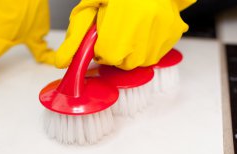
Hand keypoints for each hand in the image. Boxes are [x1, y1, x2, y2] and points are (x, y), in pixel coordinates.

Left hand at [55, 0, 195, 69]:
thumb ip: (75, 37)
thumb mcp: (89, 8)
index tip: (103, 35)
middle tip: (118, 30)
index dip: (101, 47)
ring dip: (134, 51)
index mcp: (119, 27)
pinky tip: (145, 28)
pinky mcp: (174, 32)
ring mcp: (162, 34)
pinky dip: (149, 46)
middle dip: (118, 51)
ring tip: (133, 28)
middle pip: (125, 63)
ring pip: (143, 61)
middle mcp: (143, 33)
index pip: (106, 56)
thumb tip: (61, 63)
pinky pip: (158, 52)